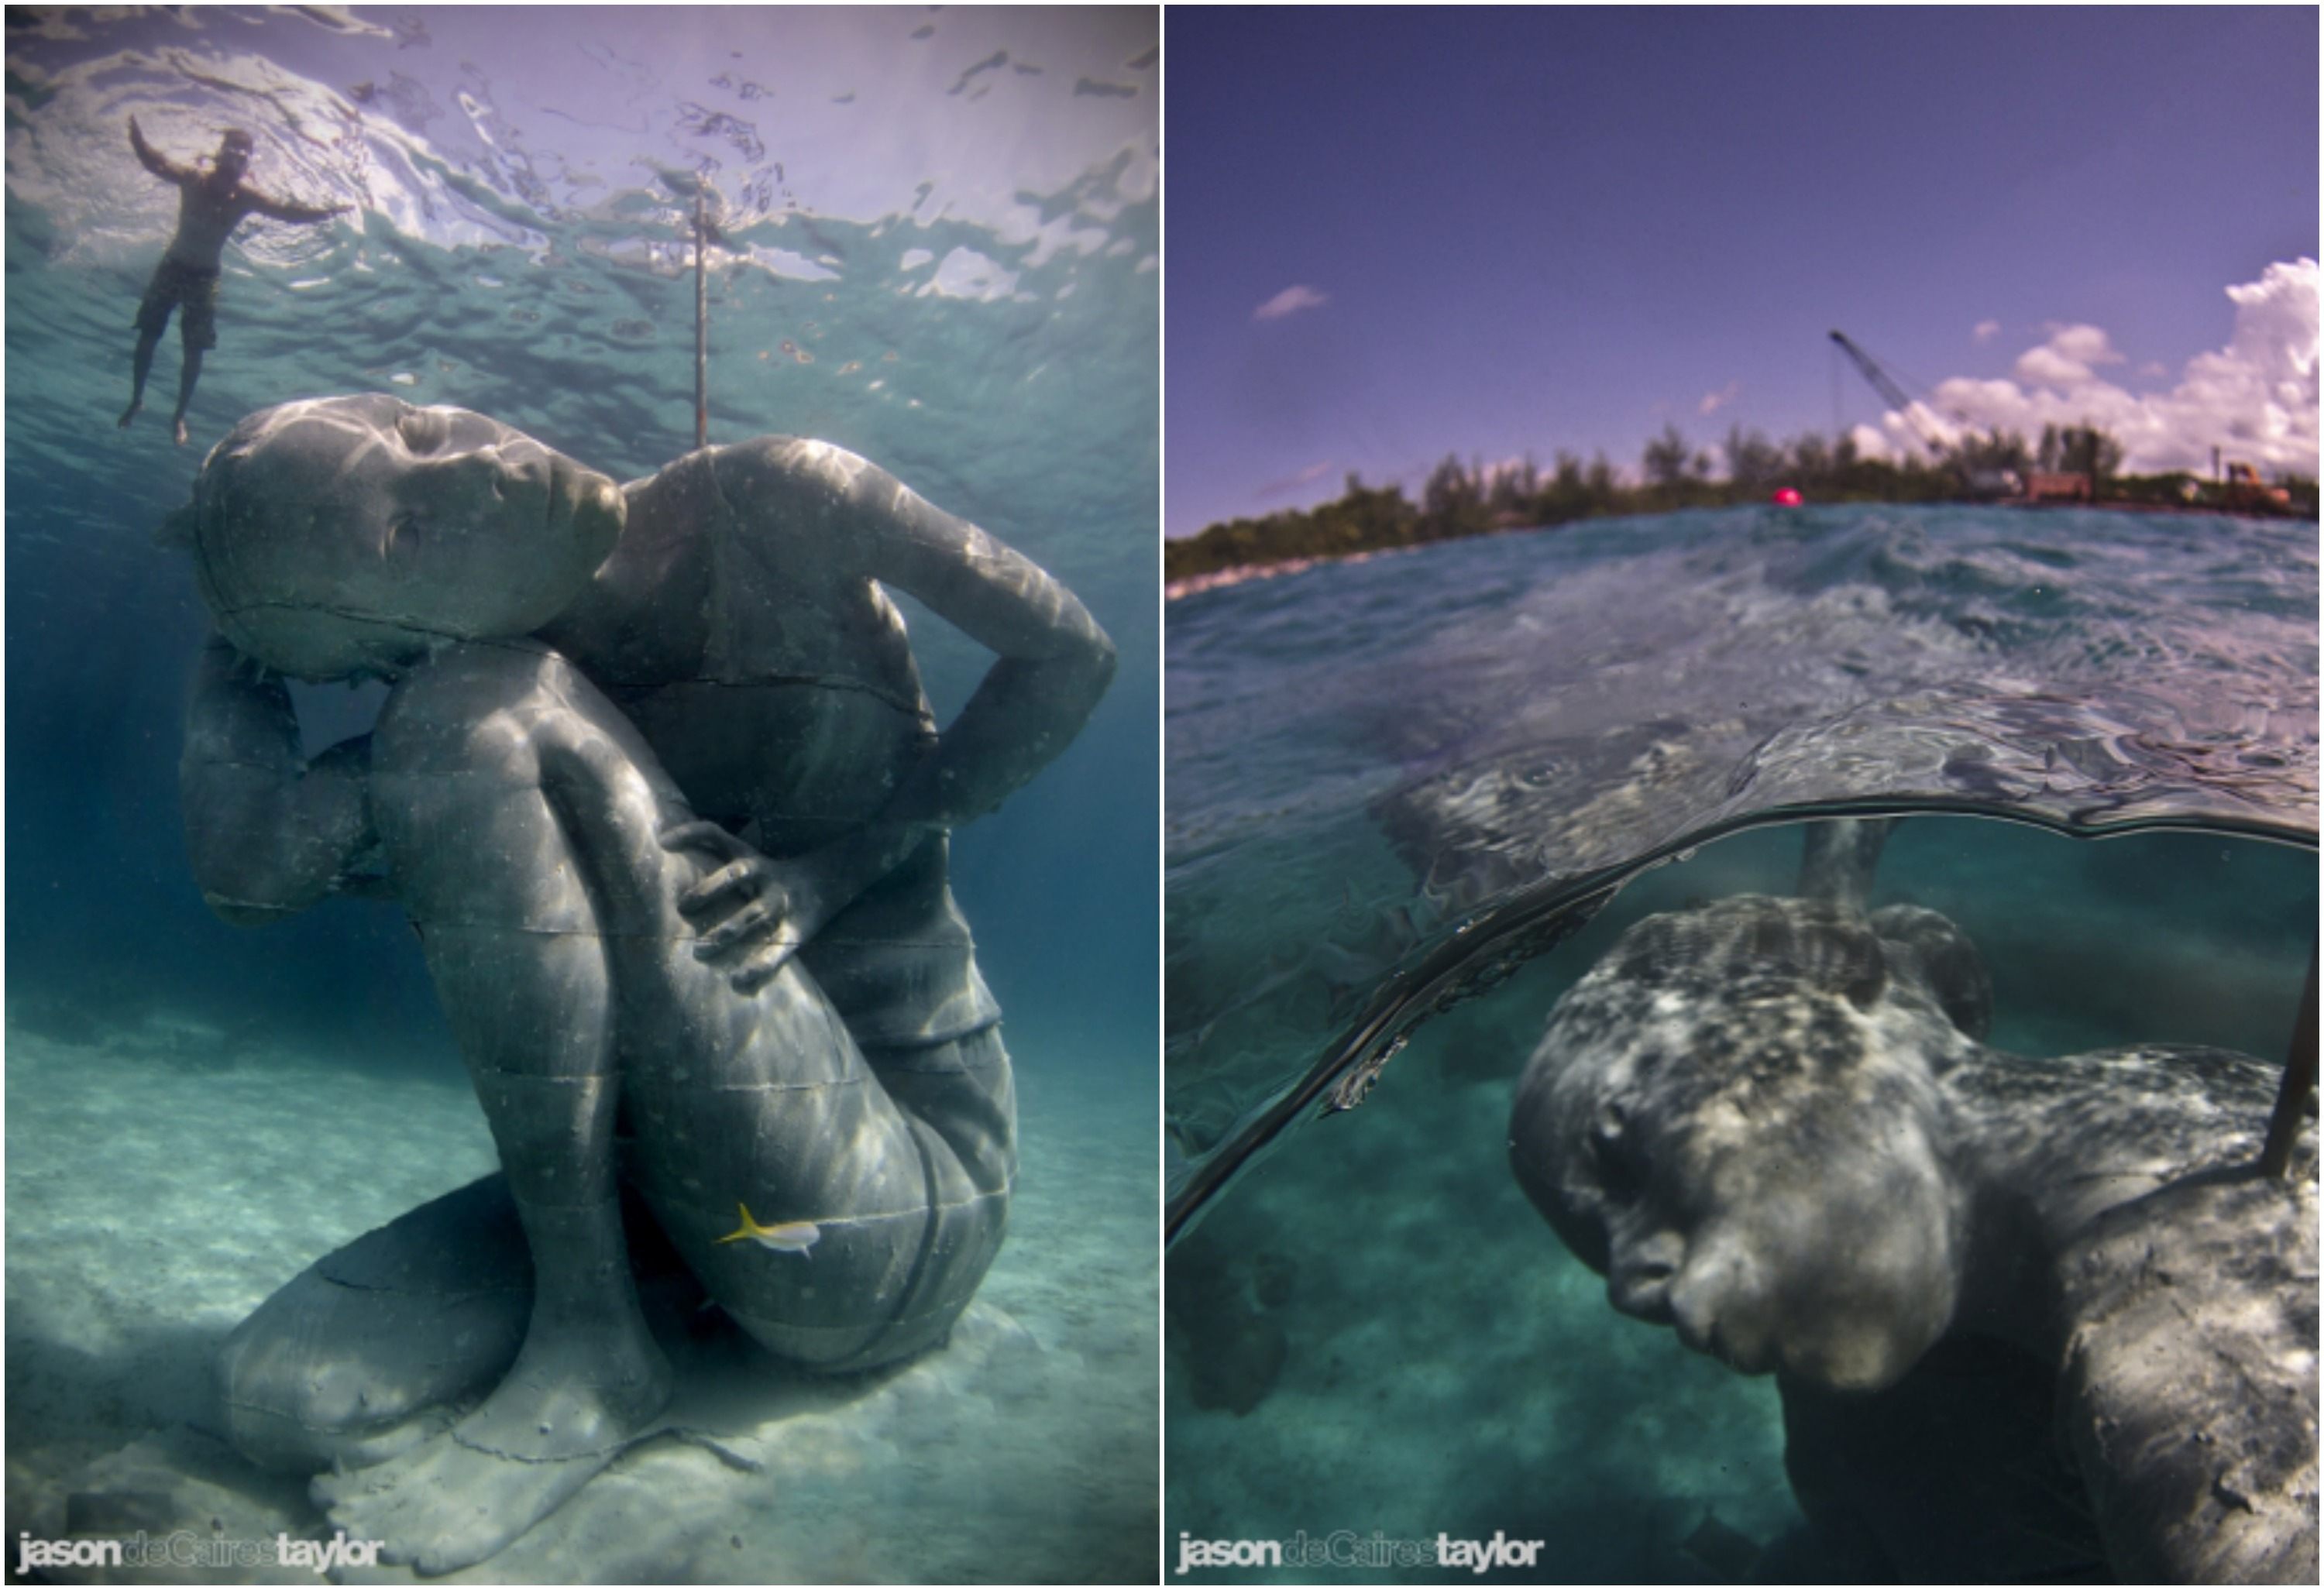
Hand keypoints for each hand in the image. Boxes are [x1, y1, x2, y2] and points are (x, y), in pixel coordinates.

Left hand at [657, 821, 829, 993]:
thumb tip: (661, 842)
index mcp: (751, 857)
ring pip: (751, 915)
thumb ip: (711, 853)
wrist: (830, 882)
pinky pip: (776, 951)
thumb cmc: (770, 874)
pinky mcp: (795, 932)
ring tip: (699, 951)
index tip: (663, 842)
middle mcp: (766, 876)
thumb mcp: (747, 856)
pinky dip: (757, 967)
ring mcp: (781, 904)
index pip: (718, 835)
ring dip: (724, 934)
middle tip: (682, 908)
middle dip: (707, 890)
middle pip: (736, 874)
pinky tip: (738, 981)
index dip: (691, 833)